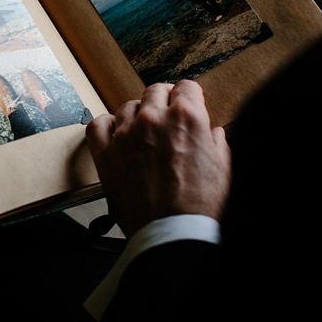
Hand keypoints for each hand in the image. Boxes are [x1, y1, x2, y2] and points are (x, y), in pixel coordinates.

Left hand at [85, 80, 230, 237]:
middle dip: (164, 99)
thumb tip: (213, 134)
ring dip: (137, 114)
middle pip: (155, 91)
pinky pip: (98, 125)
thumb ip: (217, 144)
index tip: (188, 103)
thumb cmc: (200, 206)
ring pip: (128, 107)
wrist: (172, 233)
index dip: (190, 96)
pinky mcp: (105, 154)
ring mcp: (126, 135)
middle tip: (167, 113)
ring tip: (144, 130)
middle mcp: (153, 119)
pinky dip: (107, 125)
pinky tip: (116, 133)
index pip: (186, 87)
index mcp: (187, 118)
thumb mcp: (223, 169)